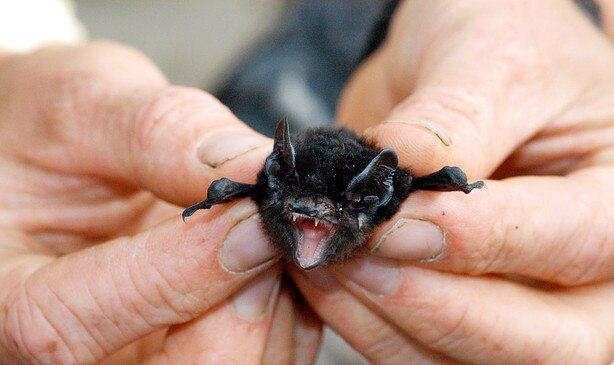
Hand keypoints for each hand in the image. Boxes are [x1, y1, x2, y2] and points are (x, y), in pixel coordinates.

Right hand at [0, 43, 320, 363]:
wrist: (64, 155)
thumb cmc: (52, 129)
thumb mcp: (85, 106)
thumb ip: (159, 133)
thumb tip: (253, 166)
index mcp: (3, 301)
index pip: (71, 329)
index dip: (180, 274)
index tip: (249, 216)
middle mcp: (77, 353)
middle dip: (243, 313)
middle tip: (271, 232)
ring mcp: (140, 355)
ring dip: (276, 306)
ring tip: (270, 230)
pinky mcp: (192, 349)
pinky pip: (267, 357)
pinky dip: (290, 310)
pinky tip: (272, 251)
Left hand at [294, 0, 613, 362]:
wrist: (469, 65)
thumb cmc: (506, 45)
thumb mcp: (490, 59)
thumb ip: (452, 122)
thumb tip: (399, 173)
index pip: (580, 241)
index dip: (483, 241)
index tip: (394, 220)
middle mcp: (601, 272)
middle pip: (543, 342)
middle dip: (436, 308)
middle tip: (353, 255)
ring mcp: (536, 304)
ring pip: (475, 362)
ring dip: (387, 325)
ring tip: (322, 263)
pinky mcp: (471, 313)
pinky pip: (425, 354)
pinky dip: (369, 329)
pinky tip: (326, 281)